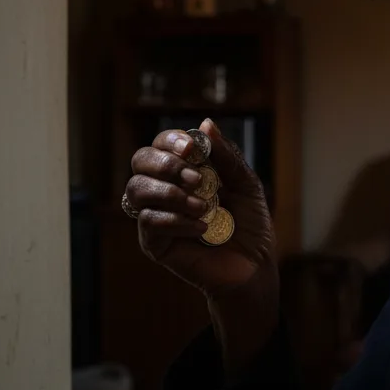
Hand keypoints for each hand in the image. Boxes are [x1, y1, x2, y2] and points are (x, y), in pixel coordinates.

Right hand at [124, 118, 277, 301]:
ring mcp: (155, 214)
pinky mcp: (153, 243)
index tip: (193, 149)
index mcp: (183, 169)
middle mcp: (163, 188)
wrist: (253, 265)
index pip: (161, 143)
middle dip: (166, 164)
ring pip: (136, 189)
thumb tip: (205, 124)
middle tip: (196, 179)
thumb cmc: (249, 223)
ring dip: (170, 194)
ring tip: (202, 207)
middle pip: (140, 160)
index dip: (172, 141)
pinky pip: (148, 222)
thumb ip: (226, 156)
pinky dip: (176, 221)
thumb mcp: (245, 184)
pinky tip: (201, 228)